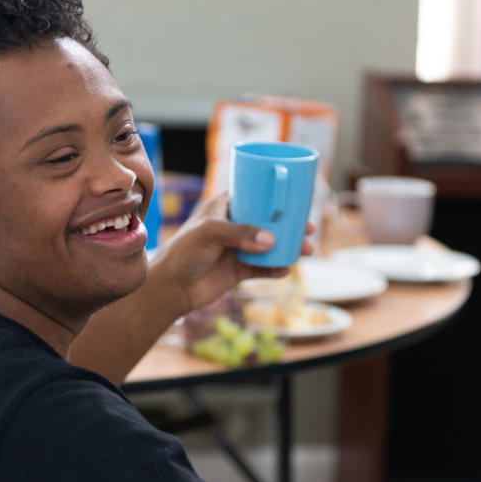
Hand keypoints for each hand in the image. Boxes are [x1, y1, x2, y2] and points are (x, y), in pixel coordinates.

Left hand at [152, 193, 314, 314]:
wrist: (171, 287)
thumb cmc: (183, 251)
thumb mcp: (210, 233)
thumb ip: (240, 233)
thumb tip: (272, 240)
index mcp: (225, 207)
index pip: (255, 194)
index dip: (276, 196)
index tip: (298, 197)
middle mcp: (235, 226)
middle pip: (270, 221)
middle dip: (291, 224)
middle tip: (309, 227)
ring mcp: (239, 248)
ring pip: (271, 246)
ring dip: (290, 247)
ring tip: (307, 250)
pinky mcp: (240, 271)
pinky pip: (265, 269)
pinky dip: (278, 268)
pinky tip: (287, 269)